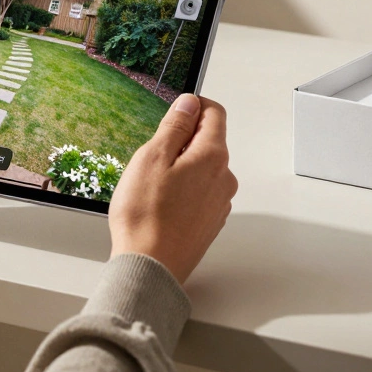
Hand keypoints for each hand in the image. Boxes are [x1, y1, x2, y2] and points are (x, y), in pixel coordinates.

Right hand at [108, 94, 237, 283]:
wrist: (149, 268)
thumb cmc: (146, 217)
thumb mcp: (152, 157)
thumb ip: (175, 126)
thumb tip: (189, 104)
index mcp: (213, 156)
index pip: (215, 113)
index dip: (194, 106)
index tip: (176, 110)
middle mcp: (224, 178)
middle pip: (209, 142)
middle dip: (184, 140)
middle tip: (153, 155)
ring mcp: (220, 203)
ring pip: (204, 170)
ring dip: (183, 167)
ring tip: (153, 186)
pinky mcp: (210, 223)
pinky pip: (200, 194)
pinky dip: (184, 191)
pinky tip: (161, 205)